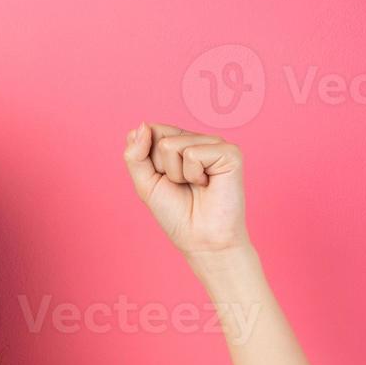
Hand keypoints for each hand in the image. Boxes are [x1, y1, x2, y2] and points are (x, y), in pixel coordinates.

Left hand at [122, 122, 249, 258]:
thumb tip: (142, 125)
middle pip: (159, 137)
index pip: (151, 131)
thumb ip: (135, 155)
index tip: (163, 179)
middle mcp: (198, 140)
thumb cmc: (176, 213)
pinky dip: (193, 175)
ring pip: (172, 145)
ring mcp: (215, 144)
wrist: (201, 239)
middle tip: (181, 185)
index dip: (148, 160)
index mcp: (180, 143)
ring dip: (176, 174)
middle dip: (161, 168)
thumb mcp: (145, 183)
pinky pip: (192, 154)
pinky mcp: (230, 152)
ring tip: (194, 186)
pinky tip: (207, 184)